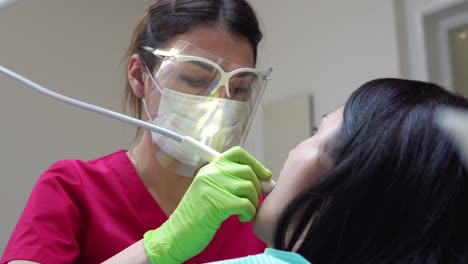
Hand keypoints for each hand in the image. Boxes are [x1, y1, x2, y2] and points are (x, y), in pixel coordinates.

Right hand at [143, 146, 271, 263]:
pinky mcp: (217, 204)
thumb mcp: (210, 191)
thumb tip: (263, 179)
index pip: (237, 153)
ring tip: (246, 211)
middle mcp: (211, 173)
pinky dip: (249, 213)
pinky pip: (246, 204)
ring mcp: (213, 187)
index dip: (255, 163)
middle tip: (254, 200)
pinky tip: (242, 218)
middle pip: (247, 170)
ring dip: (253, 202)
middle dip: (257, 187)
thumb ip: (230, 182)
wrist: (176, 234)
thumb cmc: (196, 216)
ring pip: (249, 187)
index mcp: (210, 168)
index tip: (264, 175)